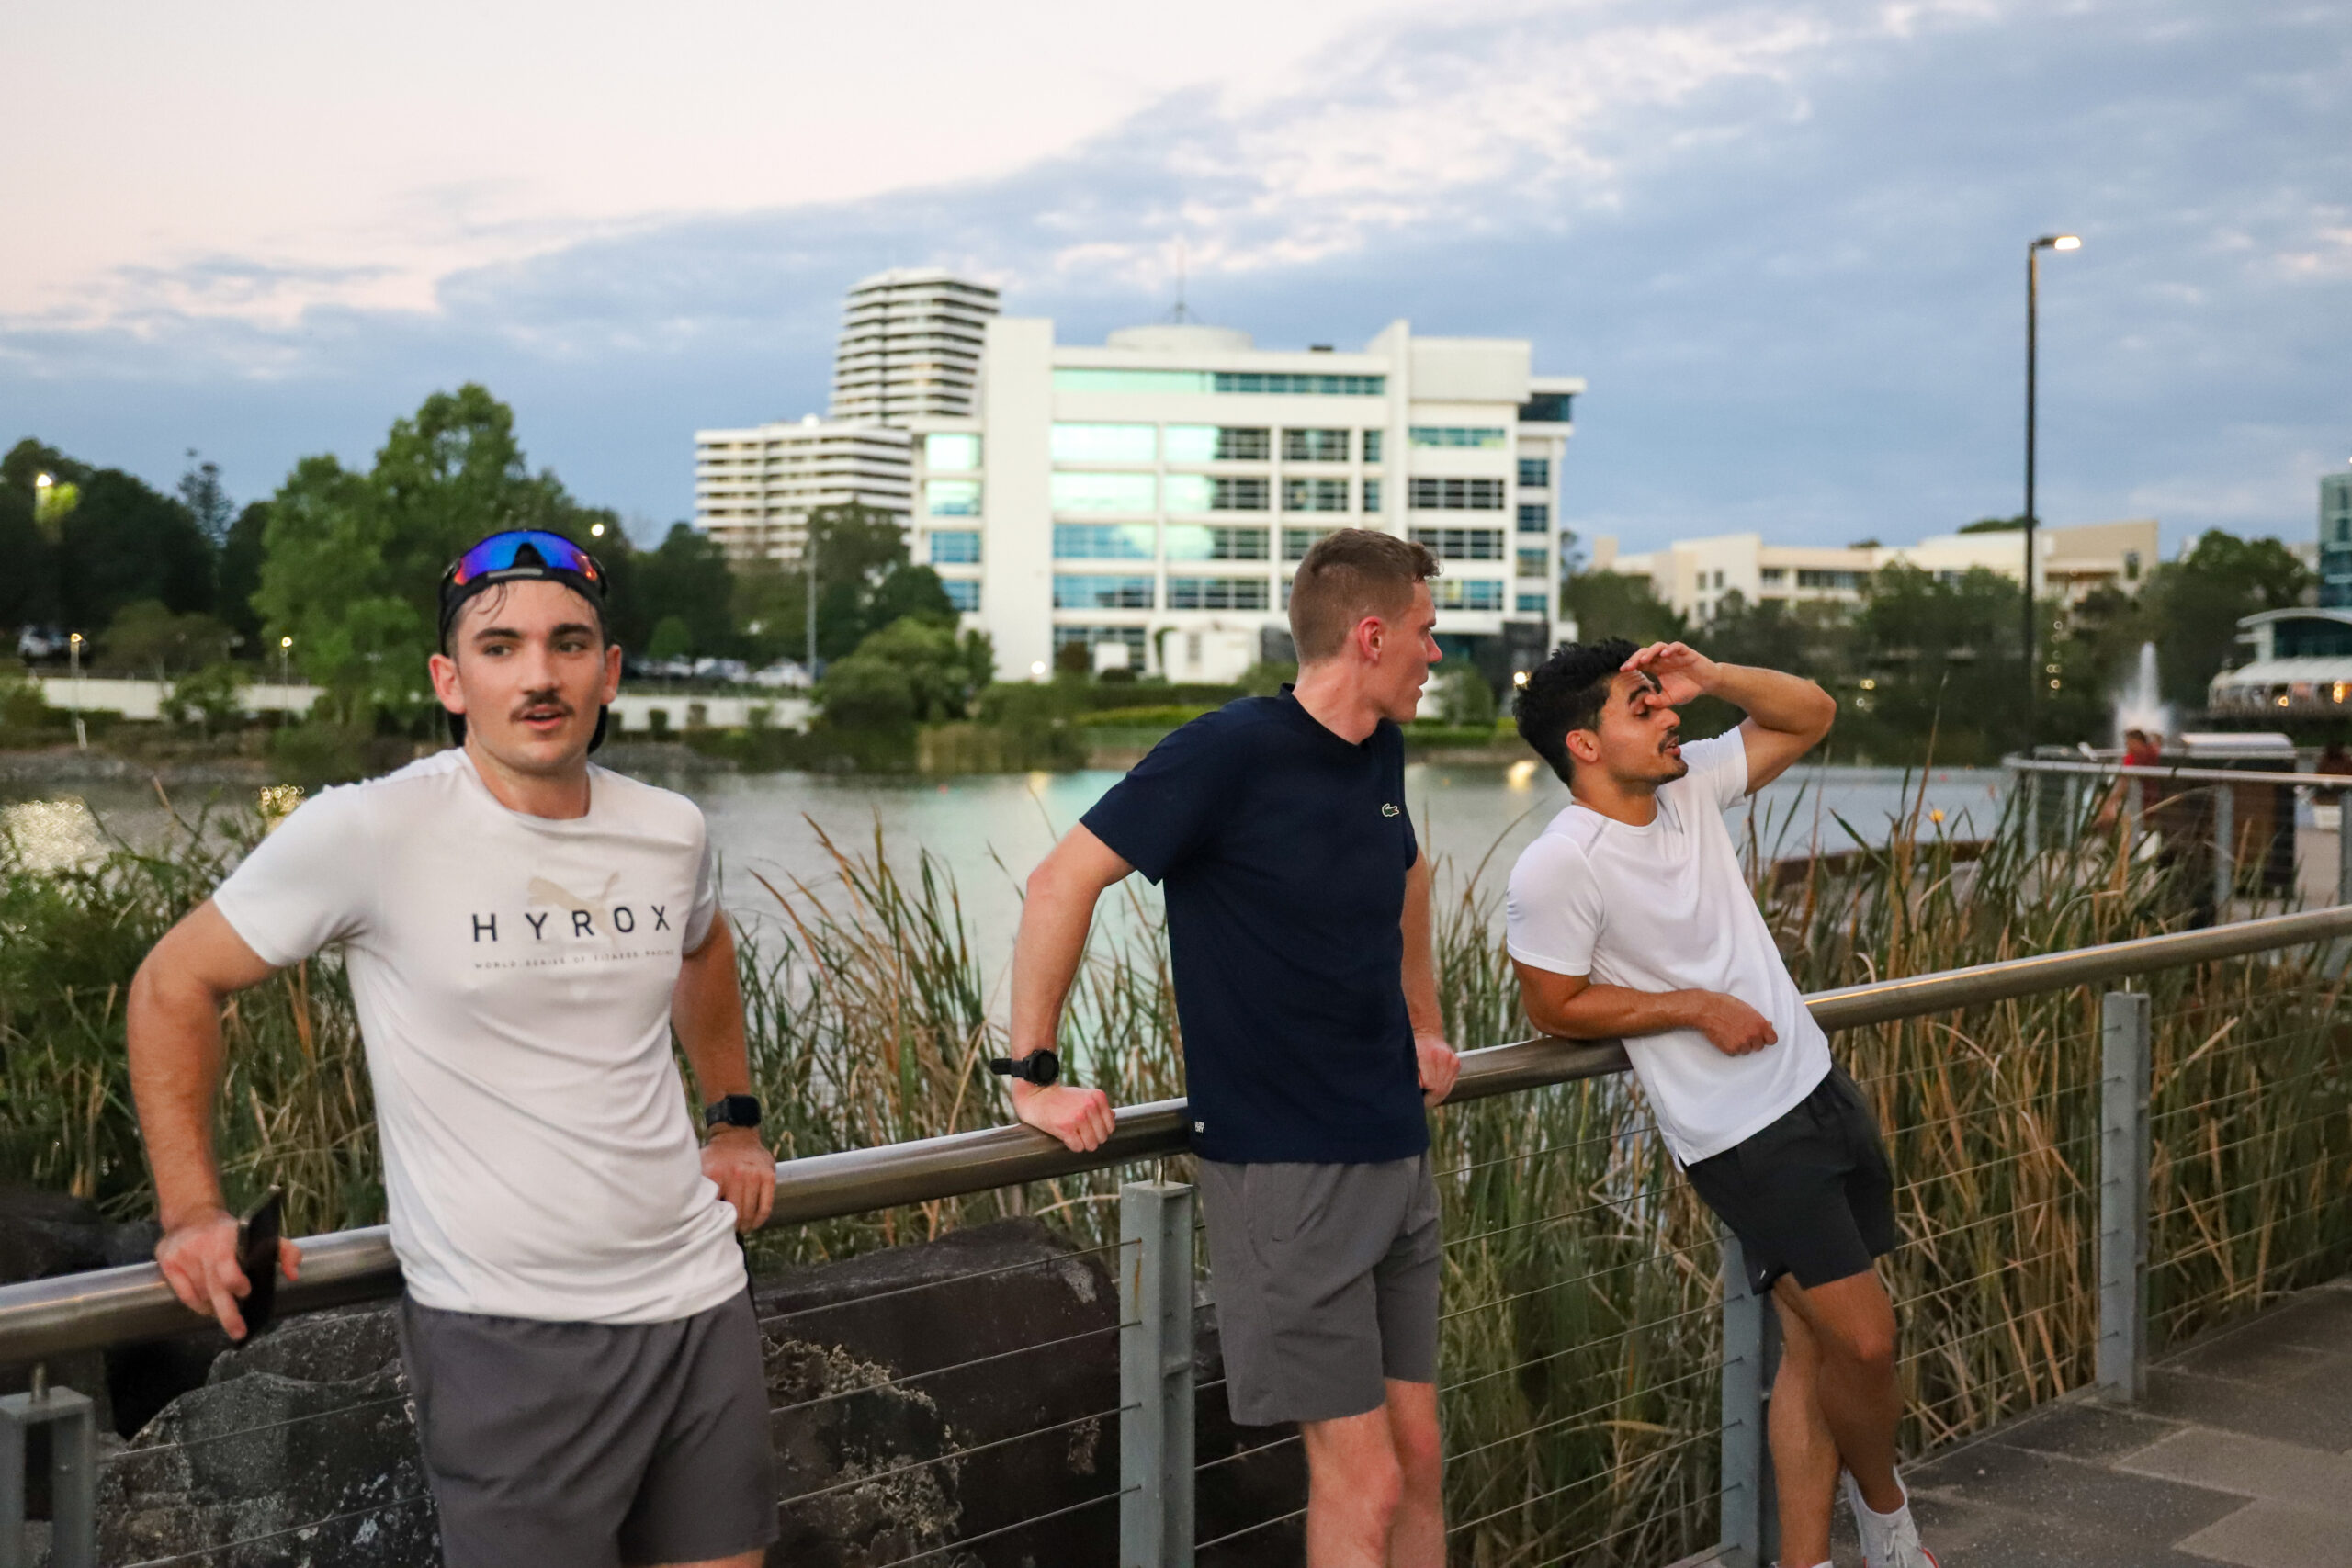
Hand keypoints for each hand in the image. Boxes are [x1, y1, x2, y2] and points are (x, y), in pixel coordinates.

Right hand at [154, 1206, 300, 1341]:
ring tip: (224, 1309)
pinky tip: (208, 1306)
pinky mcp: (167, 1263)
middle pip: (215, 1289)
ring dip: (214, 1306)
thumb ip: (284, 1251)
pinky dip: (198, 1305)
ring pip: (201, 1295)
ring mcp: (182, 1256)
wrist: (191, 1215)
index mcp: (226, 1239)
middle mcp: (201, 1247)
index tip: (246, 1292)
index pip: (228, 1269)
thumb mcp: (259, 1233)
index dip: (236, 1284)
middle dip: (228, 1314)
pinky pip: (185, 1295)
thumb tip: (293, 1274)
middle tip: (239, 1332)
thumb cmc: (230, 1231)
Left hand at [702, 1128, 776, 1232]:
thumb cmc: (715, 1158)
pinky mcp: (768, 1176)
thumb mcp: (701, 1168)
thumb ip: (697, 1188)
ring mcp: (755, 1175)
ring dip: (746, 1226)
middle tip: (729, 1232)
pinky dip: (760, 1219)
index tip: (712, 1230)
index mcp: (717, 1174)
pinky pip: (766, 1206)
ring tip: (742, 1229)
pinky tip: (755, 1224)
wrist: (736, 1135)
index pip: (715, 1208)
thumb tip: (686, 1213)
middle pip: (736, 1213)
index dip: (714, 1223)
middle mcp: (737, 1174)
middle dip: (732, 1227)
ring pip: (751, 1212)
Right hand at [1015, 1082, 1115, 1152]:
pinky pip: (1078, 1147)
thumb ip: (1098, 1106)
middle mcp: (1090, 1106)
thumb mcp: (1083, 1095)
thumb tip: (1113, 1116)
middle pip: (1102, 1137)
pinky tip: (1066, 1138)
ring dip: (1083, 1144)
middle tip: (1080, 1133)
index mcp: (1098, 1097)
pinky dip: (1073, 1146)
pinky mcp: (1066, 1128)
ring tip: (1074, 1136)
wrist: (1036, 1095)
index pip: (1110, 1126)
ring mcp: (1078, 1117)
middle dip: (1092, 1139)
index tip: (1090, 1128)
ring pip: (1091, 1145)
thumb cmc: (1061, 1098)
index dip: (1100, 1131)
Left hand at [1416, 1034, 1461, 1106]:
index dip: (1421, 1096)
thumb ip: (1411, 1077)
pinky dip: (1442, 1089)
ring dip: (1436, 1096)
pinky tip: (1433, 1088)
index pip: (1429, 1086)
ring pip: (1445, 1089)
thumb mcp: (1407, 1059)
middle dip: (1429, 1099)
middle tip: (1420, 1103)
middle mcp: (1444, 1058)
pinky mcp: (1457, 1063)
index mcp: (1430, 1056)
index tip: (1414, 1100)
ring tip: (1426, 1096)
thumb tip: (1412, 1096)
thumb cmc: (1411, 1047)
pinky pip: (1450, 1084)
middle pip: (1439, 1090)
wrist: (1425, 1032)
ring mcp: (1453, 1060)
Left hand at [1621, 642, 1719, 707]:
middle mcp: (1663, 659)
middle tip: (1628, 667)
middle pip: (1645, 653)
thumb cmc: (1688, 689)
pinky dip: (1670, 649)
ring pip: (1658, 647)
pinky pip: (1676, 646)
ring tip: (1644, 660)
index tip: (1622, 671)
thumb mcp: (1670, 699)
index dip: (1631, 665)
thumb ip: (1658, 702)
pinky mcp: (1686, 652)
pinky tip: (1664, 655)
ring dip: (1650, 652)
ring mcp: (1674, 654)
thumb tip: (1645, 702)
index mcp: (1657, 668)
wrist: (1707, 683)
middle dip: (1635, 658)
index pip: (1640, 663)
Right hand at [1689, 992, 1777, 1055]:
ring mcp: (1742, 1044)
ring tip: (1731, 1034)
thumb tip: (1768, 1026)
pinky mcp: (1730, 1049)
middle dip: (1752, 1042)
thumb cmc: (1726, 1005)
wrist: (1707, 1009)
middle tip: (1741, 1033)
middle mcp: (1753, 1035)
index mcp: (1760, 1024)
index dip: (1766, 1038)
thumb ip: (1759, 1019)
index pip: (1772, 1040)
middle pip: (1759, 1047)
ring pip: (1746, 1051)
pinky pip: (1734, 1053)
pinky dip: (1730, 1047)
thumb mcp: (1747, 1008)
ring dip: (1741, 1045)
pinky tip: (1724, 1037)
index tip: (1760, 1037)